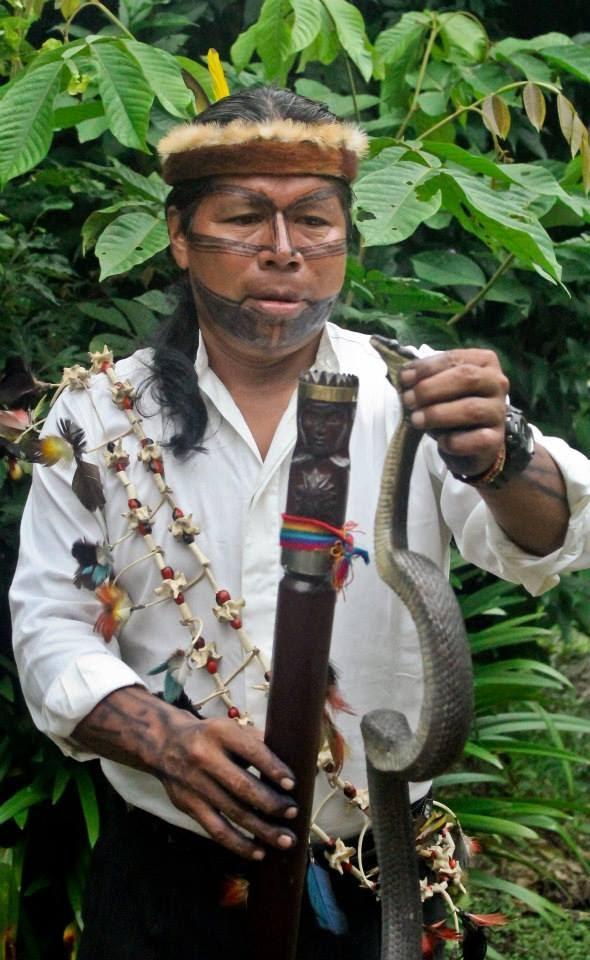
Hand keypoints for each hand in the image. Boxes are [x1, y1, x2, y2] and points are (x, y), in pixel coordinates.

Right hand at [158, 714, 297, 859]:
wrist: (166, 744)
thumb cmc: (210, 737)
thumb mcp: (230, 729)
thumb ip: (257, 741)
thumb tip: (292, 758)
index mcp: (220, 733)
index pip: (251, 751)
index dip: (273, 768)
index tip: (292, 784)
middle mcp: (205, 757)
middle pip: (242, 786)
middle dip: (271, 803)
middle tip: (293, 813)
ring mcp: (195, 784)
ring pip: (233, 812)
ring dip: (262, 830)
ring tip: (285, 840)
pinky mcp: (189, 806)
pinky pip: (216, 830)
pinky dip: (239, 844)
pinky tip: (258, 852)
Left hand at [399, 348, 508, 477]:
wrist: (470, 444)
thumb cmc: (452, 407)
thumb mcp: (440, 387)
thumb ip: (425, 379)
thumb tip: (404, 377)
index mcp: (485, 362)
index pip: (455, 359)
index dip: (427, 368)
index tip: (404, 379)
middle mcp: (497, 383)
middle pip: (466, 378)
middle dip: (431, 389)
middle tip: (408, 400)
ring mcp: (499, 412)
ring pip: (471, 409)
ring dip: (438, 414)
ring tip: (416, 420)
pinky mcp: (496, 439)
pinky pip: (476, 439)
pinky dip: (454, 441)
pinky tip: (441, 442)